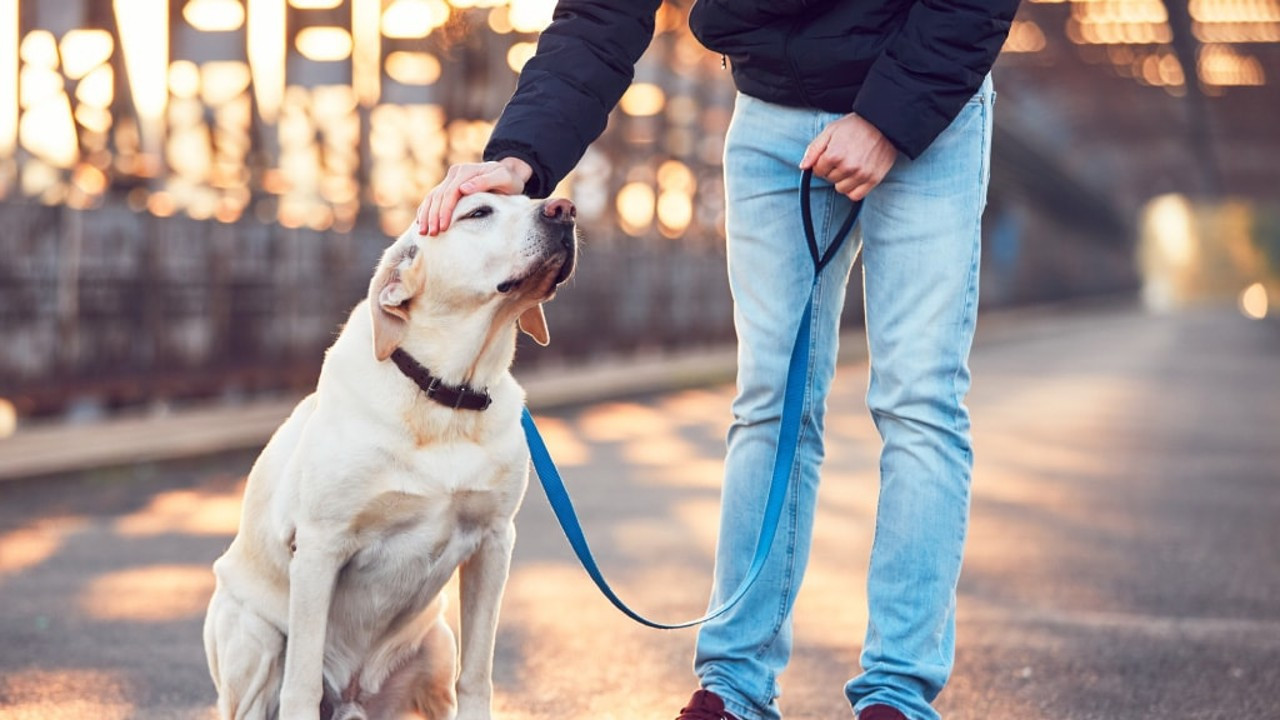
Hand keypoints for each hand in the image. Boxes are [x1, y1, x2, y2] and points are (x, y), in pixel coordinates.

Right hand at [418, 157, 532, 235]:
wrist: (509, 174)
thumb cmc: (508, 179)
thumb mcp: (502, 179)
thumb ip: (485, 182)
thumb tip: (463, 188)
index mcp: (465, 171)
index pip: (450, 193)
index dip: (444, 211)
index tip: (443, 227)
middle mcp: (455, 173)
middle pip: (438, 196)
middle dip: (433, 216)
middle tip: (431, 234)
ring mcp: (451, 179)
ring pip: (432, 197)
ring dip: (426, 214)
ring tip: (422, 232)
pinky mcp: (450, 186)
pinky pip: (433, 198)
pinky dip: (426, 210)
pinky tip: (421, 223)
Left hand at [799, 113, 896, 201]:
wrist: (884, 123)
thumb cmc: (856, 125)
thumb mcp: (830, 130)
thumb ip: (814, 149)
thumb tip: (803, 166)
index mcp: (834, 154)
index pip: (817, 170)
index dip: (821, 162)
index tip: (829, 155)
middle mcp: (848, 167)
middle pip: (829, 179)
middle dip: (832, 170)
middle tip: (843, 157)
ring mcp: (861, 174)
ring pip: (841, 189)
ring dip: (842, 180)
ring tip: (850, 166)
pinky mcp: (873, 179)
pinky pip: (855, 196)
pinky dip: (853, 189)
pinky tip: (855, 178)